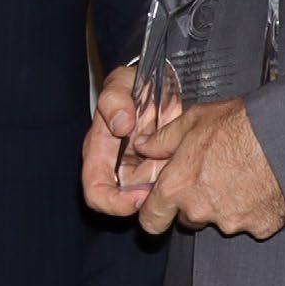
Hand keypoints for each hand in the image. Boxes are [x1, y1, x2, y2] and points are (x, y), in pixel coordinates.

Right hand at [83, 62, 182, 211]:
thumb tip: (120, 126)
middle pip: (123, 204)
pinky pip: (168, 185)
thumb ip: (114, 100)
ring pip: (149, 198)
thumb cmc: (133, 83)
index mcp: (99, 152)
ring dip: (164, 194)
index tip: (139, 198)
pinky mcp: (160, 168)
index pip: (96, 192)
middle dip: (145, 204)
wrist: (160, 81)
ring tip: (180, 176)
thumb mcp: (120, 83)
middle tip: (166, 194)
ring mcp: (138, 170)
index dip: (113, 203)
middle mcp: (116, 166)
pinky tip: (188, 170)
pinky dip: (177, 183)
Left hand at [133, 97, 284, 240]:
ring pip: (221, 219)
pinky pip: (252, 221)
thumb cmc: (238, 124)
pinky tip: (262, 184)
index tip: (162, 207)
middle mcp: (200, 211)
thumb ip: (164, 139)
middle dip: (196, 202)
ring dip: (227, 204)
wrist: (284, 135)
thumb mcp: (194, 120)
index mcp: (178, 188)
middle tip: (214, 173)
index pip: (151, 220)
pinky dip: (255, 208)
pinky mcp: (260, 226)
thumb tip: (144, 147)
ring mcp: (232, 222)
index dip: (155, 214)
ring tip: (243, 173)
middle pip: (189, 218)